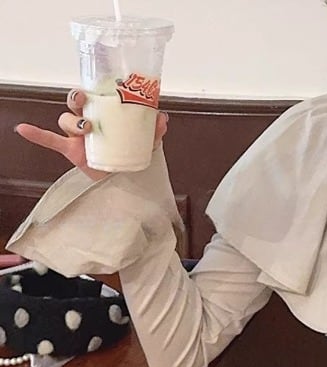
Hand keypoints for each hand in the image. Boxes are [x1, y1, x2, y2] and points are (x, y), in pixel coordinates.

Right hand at [14, 89, 168, 180]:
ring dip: (73, 121)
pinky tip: (23, 129)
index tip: (98, 85)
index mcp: (104, 113)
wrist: (124, 181)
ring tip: (86, 128)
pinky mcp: (71, 151)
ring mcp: (77, 136)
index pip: (94, 94)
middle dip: (78, 99)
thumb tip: (162, 118)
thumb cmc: (130, 156)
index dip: (93, 87)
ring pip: (66, 120)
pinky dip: (36, 134)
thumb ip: (154, 130)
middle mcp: (87, 120)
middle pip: (75, 102)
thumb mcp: (146, 142)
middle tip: (86, 103)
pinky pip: (49, 140)